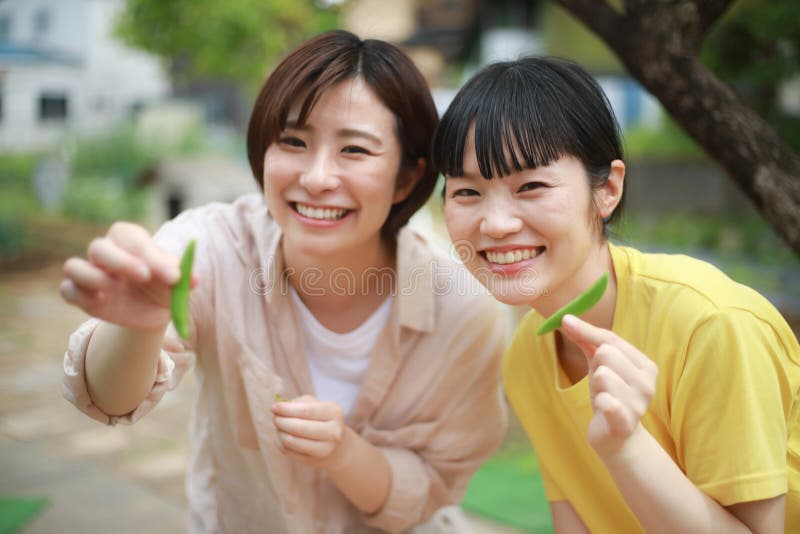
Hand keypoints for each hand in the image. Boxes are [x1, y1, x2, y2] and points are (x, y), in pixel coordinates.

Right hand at [60, 222, 187, 329]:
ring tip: (116, 289)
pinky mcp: (79, 294)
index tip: (172, 276)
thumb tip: (193, 280)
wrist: (151, 310)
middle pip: (99, 247)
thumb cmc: (163, 285)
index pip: (131, 237)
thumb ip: (182, 277)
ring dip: (93, 277)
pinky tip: (101, 301)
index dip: (150, 254)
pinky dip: (80, 294)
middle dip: (121, 262)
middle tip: (145, 277)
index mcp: (130, 241)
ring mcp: (89, 273)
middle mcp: (106, 252)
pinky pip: (67, 290)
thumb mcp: (176, 281)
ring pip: (74, 266)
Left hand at [271, 395, 347, 469]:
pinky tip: (282, 436)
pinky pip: (288, 451)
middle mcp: (333, 433)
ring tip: (278, 427)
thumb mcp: (315, 404)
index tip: (274, 407)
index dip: (287, 409)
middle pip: (298, 428)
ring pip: (291, 441)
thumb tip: (278, 408)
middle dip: (281, 421)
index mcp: (334, 413)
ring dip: (279, 432)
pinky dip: (280, 442)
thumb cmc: (321, 419)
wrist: (336, 446)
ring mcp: (324, 450)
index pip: (306, 411)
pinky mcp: (313, 461)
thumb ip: (298, 403)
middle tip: (275, 417)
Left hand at [560, 314, 657, 457]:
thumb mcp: (598, 365)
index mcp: (646, 365)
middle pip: (606, 353)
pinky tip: (604, 411)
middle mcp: (648, 383)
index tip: (565, 320)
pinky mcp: (626, 422)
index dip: (586, 330)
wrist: (616, 438)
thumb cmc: (609, 395)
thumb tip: (566, 317)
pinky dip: (598, 403)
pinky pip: (604, 401)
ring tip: (603, 399)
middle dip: (595, 368)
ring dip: (595, 388)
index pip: (611, 339)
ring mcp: (639, 404)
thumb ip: (586, 340)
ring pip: (602, 375)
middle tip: (601, 386)